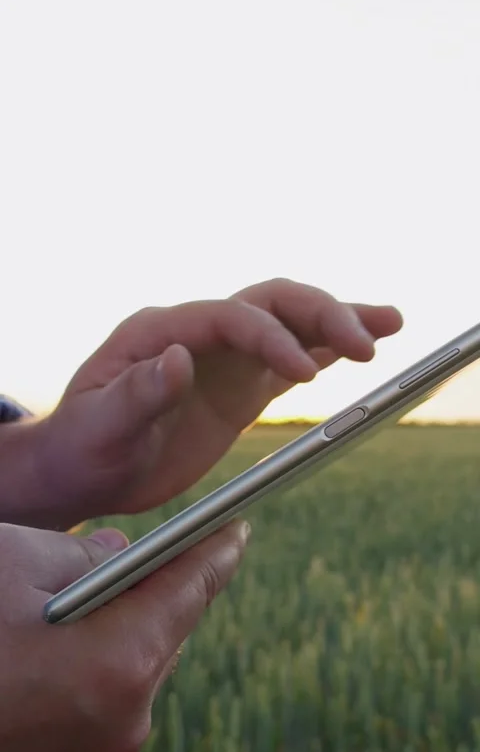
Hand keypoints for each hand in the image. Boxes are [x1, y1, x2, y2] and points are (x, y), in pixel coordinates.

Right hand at [0, 518, 249, 750]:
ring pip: (138, 661)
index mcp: (115, 666)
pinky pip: (107, 691)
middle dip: (162, 582)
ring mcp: (94, 750)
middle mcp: (118, 721)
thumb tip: (122, 554)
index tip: (236, 525)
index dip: (216, 547)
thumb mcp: (15, 560)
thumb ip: (85, 553)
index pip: (190, 587)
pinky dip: (100, 654)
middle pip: (168, 629)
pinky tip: (69, 630)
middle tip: (159, 544)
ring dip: (127, 620)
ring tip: (95, 586)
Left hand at [17, 278, 401, 527]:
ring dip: (339, 321)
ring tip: (391, 323)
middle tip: (368, 343)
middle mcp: (199, 334)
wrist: (86, 468)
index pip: (230, 317)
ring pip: (291, 323)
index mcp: (161, 331)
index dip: (271, 337)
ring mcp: (225, 358)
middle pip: (271, 303)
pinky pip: (293, 361)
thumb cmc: (82, 447)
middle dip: (321, 315)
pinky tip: (362, 351)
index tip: (305, 374)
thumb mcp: (99, 427)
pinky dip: (329, 353)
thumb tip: (179, 357)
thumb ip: (137, 394)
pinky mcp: (241, 386)